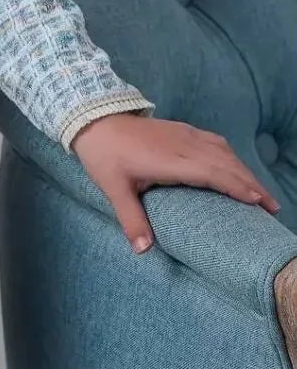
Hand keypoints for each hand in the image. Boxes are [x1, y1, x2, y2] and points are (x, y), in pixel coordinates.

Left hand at [72, 112, 280, 254]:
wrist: (95, 117)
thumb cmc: (104, 154)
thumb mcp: (114, 188)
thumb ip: (132, 219)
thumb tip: (143, 250)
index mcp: (171, 160)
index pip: (213, 173)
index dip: (237, 187)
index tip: (258, 203)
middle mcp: (184, 145)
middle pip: (226, 164)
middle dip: (252, 184)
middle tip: (272, 208)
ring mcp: (185, 135)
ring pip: (224, 152)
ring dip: (244, 171)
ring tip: (261, 193)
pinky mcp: (182, 130)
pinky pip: (215, 142)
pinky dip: (231, 157)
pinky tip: (236, 168)